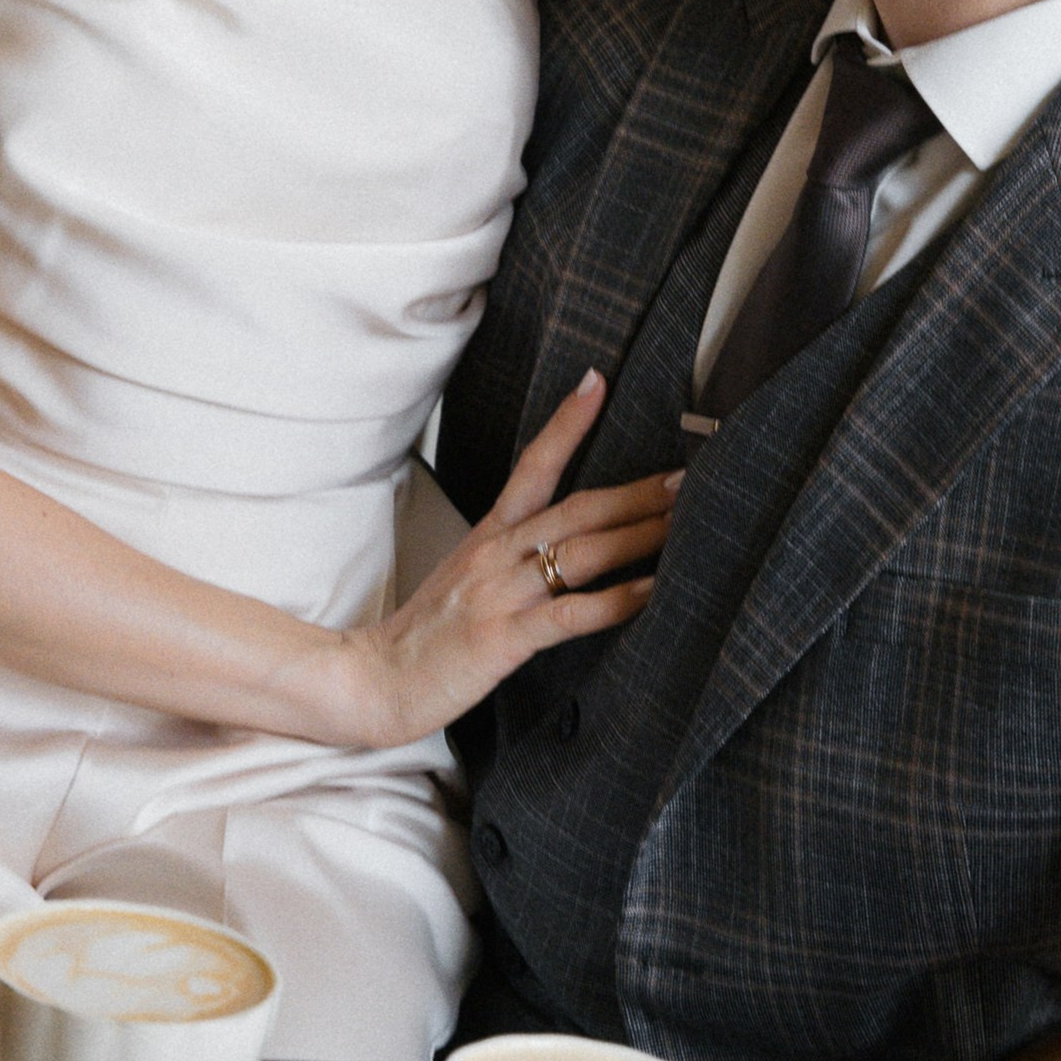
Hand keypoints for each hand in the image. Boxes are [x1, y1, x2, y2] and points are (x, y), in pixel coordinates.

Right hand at [342, 372, 677, 748]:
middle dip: (637, 491)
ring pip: (580, 552)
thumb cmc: (428, 632)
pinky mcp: (502, 637)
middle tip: (687, 476)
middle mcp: (497, 553)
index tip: (598, 382)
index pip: (533, 464)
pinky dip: (613, 601)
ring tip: (685, 525)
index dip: (567, 422)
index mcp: (489, 534)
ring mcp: (500, 593)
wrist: (373, 677)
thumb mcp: (467, 575)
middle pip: (577, 508)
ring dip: (639, 536)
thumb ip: (511, 556)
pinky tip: (649, 594)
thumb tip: (561, 542)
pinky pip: (567, 613)